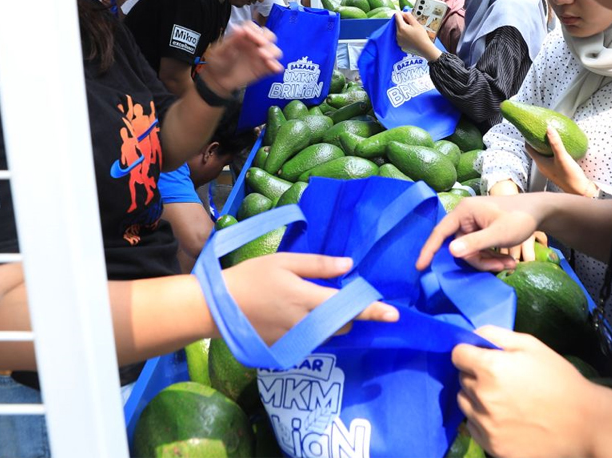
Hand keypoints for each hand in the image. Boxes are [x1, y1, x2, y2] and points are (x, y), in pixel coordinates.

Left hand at [204, 23, 281, 93]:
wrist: (217, 81)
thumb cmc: (217, 63)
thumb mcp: (220, 51)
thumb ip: (231, 40)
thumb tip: (240, 29)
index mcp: (243, 37)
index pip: (253, 27)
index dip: (254, 30)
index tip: (250, 36)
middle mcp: (253, 45)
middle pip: (268, 35)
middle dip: (267, 38)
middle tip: (261, 45)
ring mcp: (259, 57)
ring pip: (274, 49)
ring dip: (272, 51)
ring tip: (265, 57)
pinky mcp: (263, 69)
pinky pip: (274, 66)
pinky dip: (276, 66)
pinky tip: (272, 67)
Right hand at [224, 253, 398, 343]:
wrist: (218, 308)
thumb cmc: (251, 277)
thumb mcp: (284, 262)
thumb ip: (318, 265)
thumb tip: (349, 265)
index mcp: (306, 299)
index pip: (348, 307)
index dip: (372, 310)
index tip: (394, 315)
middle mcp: (304, 324)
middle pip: (341, 324)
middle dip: (346, 312)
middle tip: (335, 295)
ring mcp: (294, 340)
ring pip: (327, 334)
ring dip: (330, 321)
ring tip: (310, 303)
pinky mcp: (285, 349)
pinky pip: (310, 341)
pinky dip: (312, 330)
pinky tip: (294, 315)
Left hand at [394, 11, 439, 60]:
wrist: (423, 48)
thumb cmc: (421, 35)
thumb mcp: (416, 23)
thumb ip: (409, 16)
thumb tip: (403, 12)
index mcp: (401, 27)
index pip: (397, 16)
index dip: (401, 14)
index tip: (405, 15)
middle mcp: (397, 34)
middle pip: (397, 23)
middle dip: (402, 21)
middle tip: (410, 23)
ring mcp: (398, 40)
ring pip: (398, 30)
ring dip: (402, 28)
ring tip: (411, 30)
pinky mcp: (400, 44)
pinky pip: (399, 36)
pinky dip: (403, 34)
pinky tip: (409, 36)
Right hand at [415, 194, 547, 271]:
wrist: (539, 211)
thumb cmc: (519, 218)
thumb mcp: (499, 234)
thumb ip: (475, 243)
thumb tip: (450, 251)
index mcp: (464, 212)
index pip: (440, 232)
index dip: (429, 250)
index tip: (420, 267)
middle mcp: (465, 216)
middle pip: (460, 247)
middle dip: (479, 260)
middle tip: (502, 267)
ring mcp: (473, 223)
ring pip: (471, 251)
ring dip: (489, 261)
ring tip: (510, 264)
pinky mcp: (481, 230)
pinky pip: (479, 248)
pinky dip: (492, 256)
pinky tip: (508, 260)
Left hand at [454, 326, 601, 457]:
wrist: (584, 423)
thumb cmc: (559, 379)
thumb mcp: (532, 345)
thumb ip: (497, 335)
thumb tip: (473, 335)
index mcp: (491, 368)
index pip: (458, 355)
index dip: (469, 353)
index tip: (482, 357)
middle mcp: (482, 397)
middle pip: (462, 380)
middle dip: (476, 376)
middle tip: (501, 379)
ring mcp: (486, 425)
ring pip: (465, 404)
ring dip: (476, 399)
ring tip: (503, 400)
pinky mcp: (492, 447)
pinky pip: (473, 428)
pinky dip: (482, 421)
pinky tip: (505, 419)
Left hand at [526, 127, 590, 196]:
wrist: (581, 190)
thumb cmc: (570, 176)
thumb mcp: (562, 157)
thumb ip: (555, 143)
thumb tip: (548, 128)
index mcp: (540, 163)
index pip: (528, 148)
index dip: (528, 137)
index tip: (531, 128)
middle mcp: (543, 166)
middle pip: (536, 150)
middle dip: (538, 139)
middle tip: (542, 128)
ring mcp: (550, 168)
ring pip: (544, 153)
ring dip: (546, 145)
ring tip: (551, 134)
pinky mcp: (558, 169)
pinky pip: (552, 156)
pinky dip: (554, 150)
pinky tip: (561, 145)